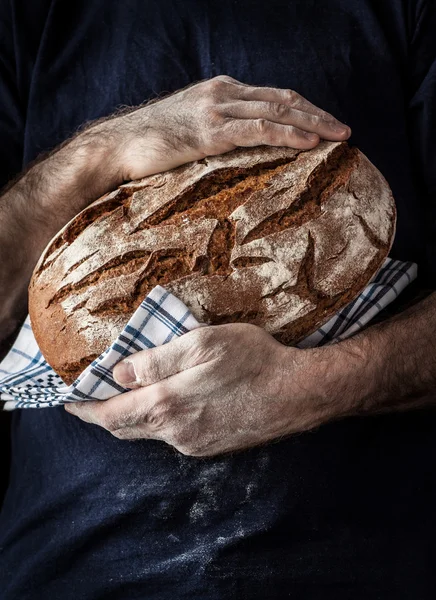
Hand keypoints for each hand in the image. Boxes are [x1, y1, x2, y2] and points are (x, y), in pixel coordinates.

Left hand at [64, 323, 337, 455]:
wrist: (297, 393)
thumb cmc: (252, 361)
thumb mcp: (202, 344)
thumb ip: (157, 360)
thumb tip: (120, 373)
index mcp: (167, 407)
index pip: (109, 414)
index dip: (85, 407)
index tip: (68, 400)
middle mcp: (176, 433)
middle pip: (125, 428)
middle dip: (102, 415)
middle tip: (89, 399)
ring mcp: (194, 444)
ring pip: (149, 433)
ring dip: (130, 418)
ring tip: (123, 398)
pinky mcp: (211, 446)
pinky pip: (172, 436)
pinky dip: (156, 422)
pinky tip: (164, 405)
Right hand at [113, 75, 351, 180]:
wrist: (117, 146)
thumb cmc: (150, 143)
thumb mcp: (190, 128)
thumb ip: (217, 130)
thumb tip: (238, 149)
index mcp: (220, 91)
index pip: (273, 96)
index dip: (303, 109)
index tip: (325, 123)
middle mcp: (223, 93)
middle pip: (283, 99)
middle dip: (317, 114)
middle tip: (344, 129)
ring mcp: (217, 109)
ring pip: (277, 111)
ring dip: (312, 123)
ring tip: (339, 136)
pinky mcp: (210, 131)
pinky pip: (258, 130)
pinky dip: (288, 135)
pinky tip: (310, 142)